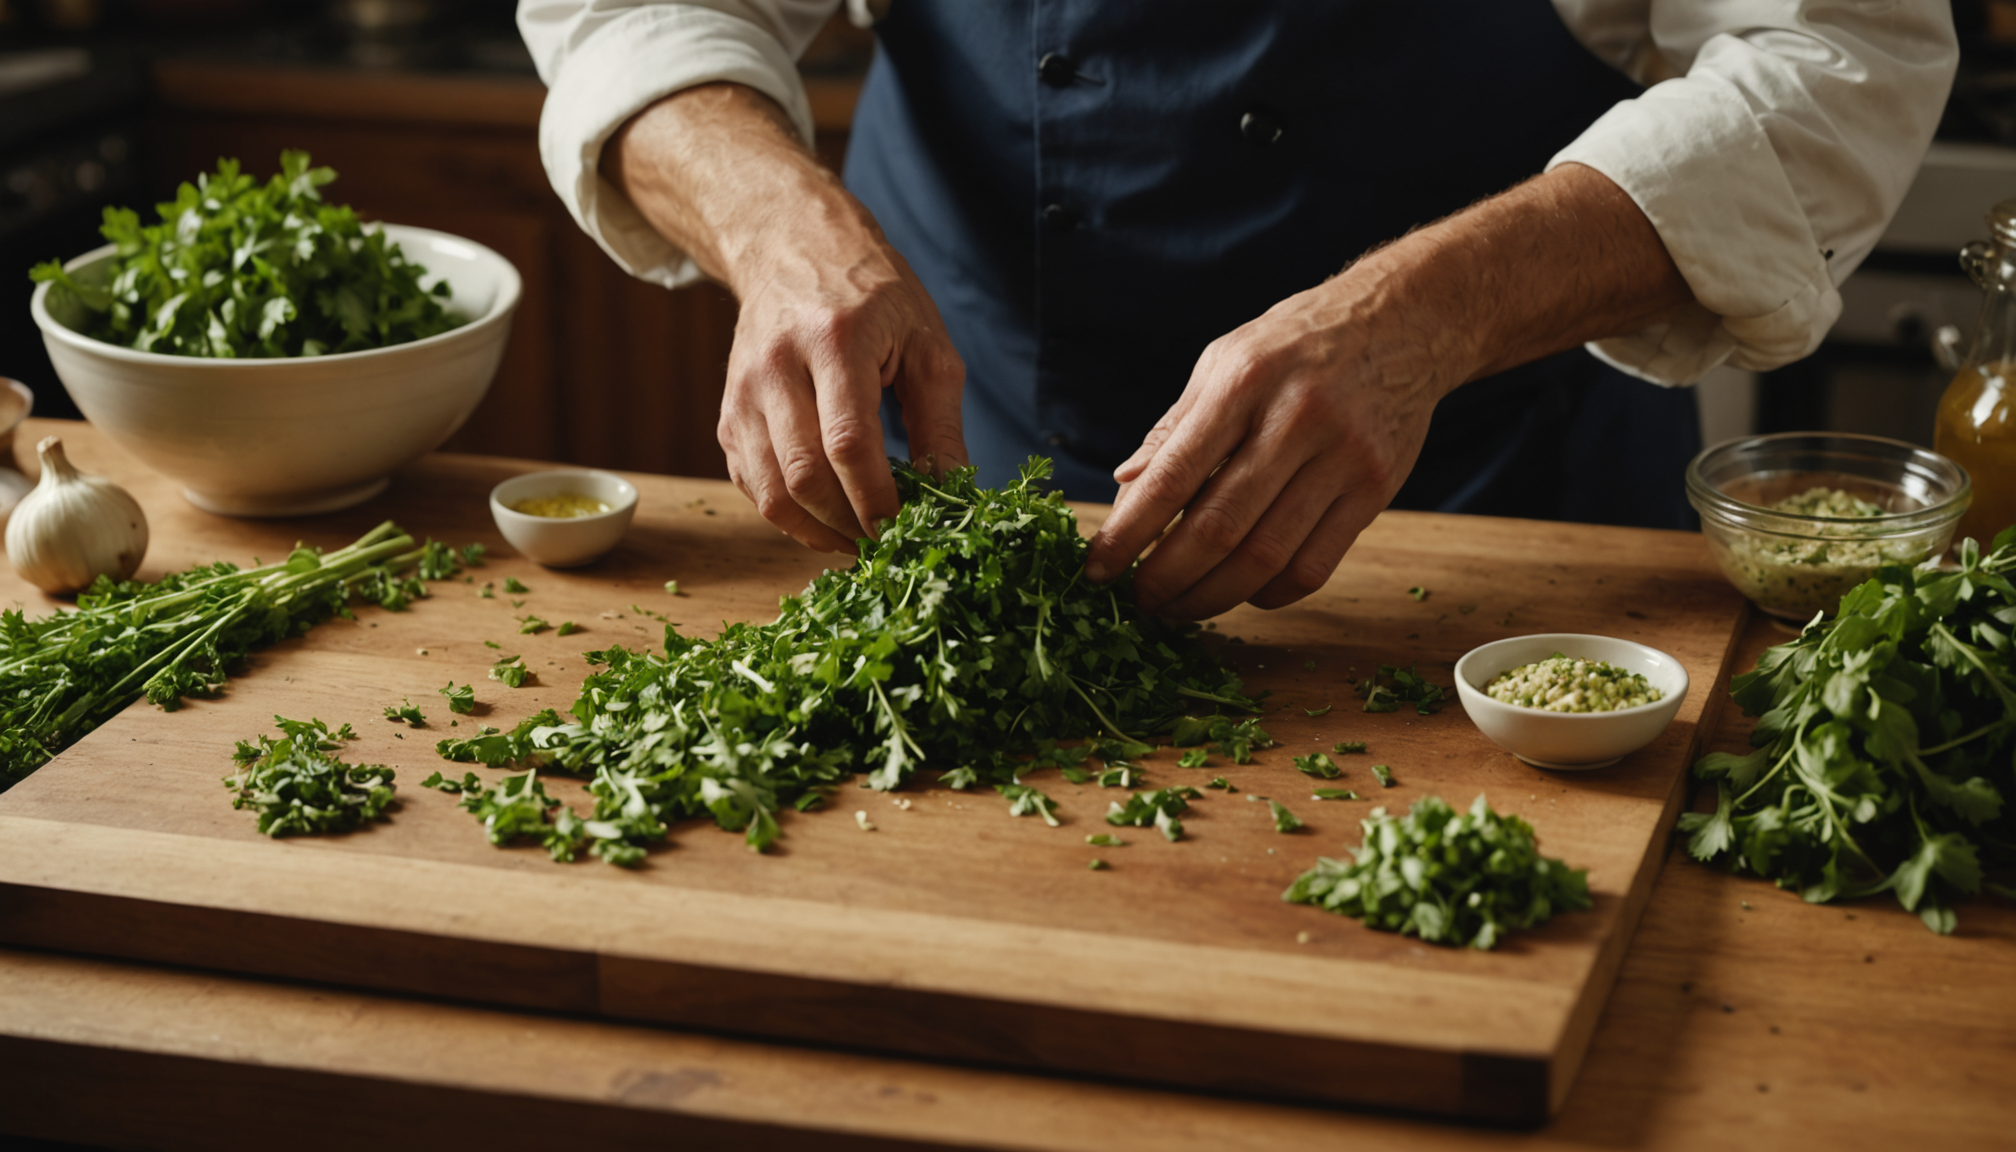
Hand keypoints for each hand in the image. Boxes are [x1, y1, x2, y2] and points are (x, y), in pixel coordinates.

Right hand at [606, 83, 966, 552]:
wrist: (790, 245)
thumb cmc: (872, 293)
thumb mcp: (926, 341)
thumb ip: (940, 421)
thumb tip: (953, 495)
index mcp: (835, 339)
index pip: (849, 443)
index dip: (878, 500)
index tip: (907, 529)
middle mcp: (777, 365)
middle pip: (804, 476)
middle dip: (849, 525)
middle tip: (887, 546)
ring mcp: (742, 392)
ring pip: (770, 490)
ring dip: (817, 531)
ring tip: (858, 541)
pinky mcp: (727, 414)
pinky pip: (750, 484)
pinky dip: (786, 515)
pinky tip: (825, 518)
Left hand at [1084, 277, 1457, 619]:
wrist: (1402, 322)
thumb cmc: (1296, 345)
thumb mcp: (1226, 361)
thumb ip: (1177, 426)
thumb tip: (1125, 486)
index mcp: (1243, 382)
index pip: (1173, 474)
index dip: (1129, 532)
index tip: (1098, 569)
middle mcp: (1296, 420)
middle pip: (1219, 527)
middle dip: (1166, 577)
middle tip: (1139, 600)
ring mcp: (1343, 458)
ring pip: (1265, 557)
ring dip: (1211, 597)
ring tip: (1180, 607)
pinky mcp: (1376, 490)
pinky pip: (1313, 567)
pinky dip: (1267, 594)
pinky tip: (1241, 591)